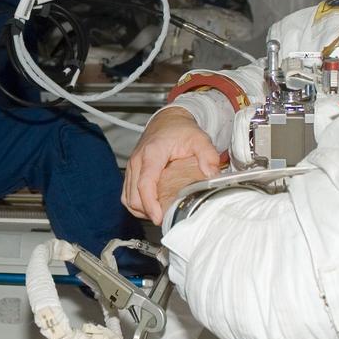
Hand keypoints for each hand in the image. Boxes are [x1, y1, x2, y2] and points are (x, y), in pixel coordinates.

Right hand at [123, 108, 220, 223]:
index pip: (145, 184)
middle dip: (148, 211)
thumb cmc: (180, 130)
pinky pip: (126, 195)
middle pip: (134, 196)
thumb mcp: (199, 138)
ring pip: (127, 198)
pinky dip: (136, 204)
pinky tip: (151, 206)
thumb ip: (208, 155)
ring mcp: (131, 167)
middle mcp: (137, 160)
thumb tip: (212, 175)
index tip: (158, 218)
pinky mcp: (130, 172)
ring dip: (141, 210)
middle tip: (166, 218)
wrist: (168, 120)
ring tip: (159, 214)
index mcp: (152, 153)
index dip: (150, 204)